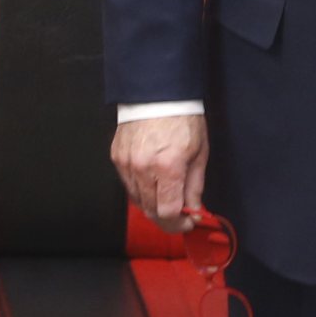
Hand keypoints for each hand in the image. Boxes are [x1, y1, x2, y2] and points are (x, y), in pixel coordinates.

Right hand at [111, 114, 208, 233]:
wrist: (157, 93)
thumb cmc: (182, 119)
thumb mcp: (199, 153)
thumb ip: (195, 187)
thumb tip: (194, 211)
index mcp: (167, 166)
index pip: (168, 212)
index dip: (180, 223)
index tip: (189, 220)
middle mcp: (143, 168)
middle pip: (151, 211)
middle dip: (168, 219)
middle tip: (181, 216)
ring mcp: (126, 163)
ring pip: (138, 201)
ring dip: (154, 206)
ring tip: (168, 197)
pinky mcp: (117, 158)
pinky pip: (128, 185)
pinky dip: (141, 190)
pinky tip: (153, 183)